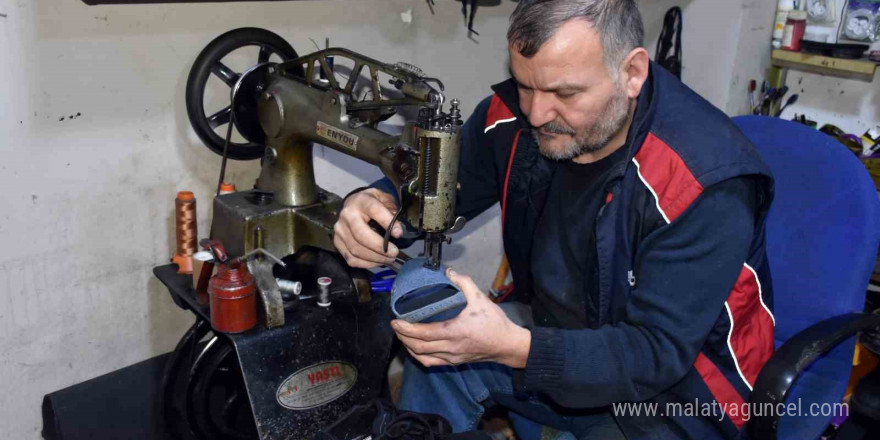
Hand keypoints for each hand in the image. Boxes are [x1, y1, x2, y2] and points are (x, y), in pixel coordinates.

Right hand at [333, 189, 402, 268]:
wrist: (352, 205)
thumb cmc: (371, 203)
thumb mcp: (384, 199)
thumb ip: (392, 210)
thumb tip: (397, 229)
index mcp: (361, 201)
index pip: (374, 210)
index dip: (387, 222)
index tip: (399, 234)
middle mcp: (347, 215)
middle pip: (361, 235)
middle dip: (380, 247)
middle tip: (394, 253)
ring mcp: (340, 230)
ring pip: (356, 250)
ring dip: (375, 258)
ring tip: (389, 259)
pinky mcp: (337, 243)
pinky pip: (351, 258)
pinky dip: (366, 264)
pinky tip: (377, 261)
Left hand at [391, 268, 530, 368]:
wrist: (507, 345)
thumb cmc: (495, 323)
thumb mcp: (480, 299)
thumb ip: (464, 283)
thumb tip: (449, 272)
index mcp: (455, 332)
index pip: (423, 334)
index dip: (406, 329)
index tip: (395, 321)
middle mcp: (450, 347)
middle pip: (418, 347)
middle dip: (402, 336)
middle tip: (395, 325)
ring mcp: (451, 357)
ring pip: (422, 357)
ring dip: (408, 346)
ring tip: (402, 335)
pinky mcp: (454, 362)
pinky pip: (430, 363)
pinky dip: (418, 356)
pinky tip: (414, 348)